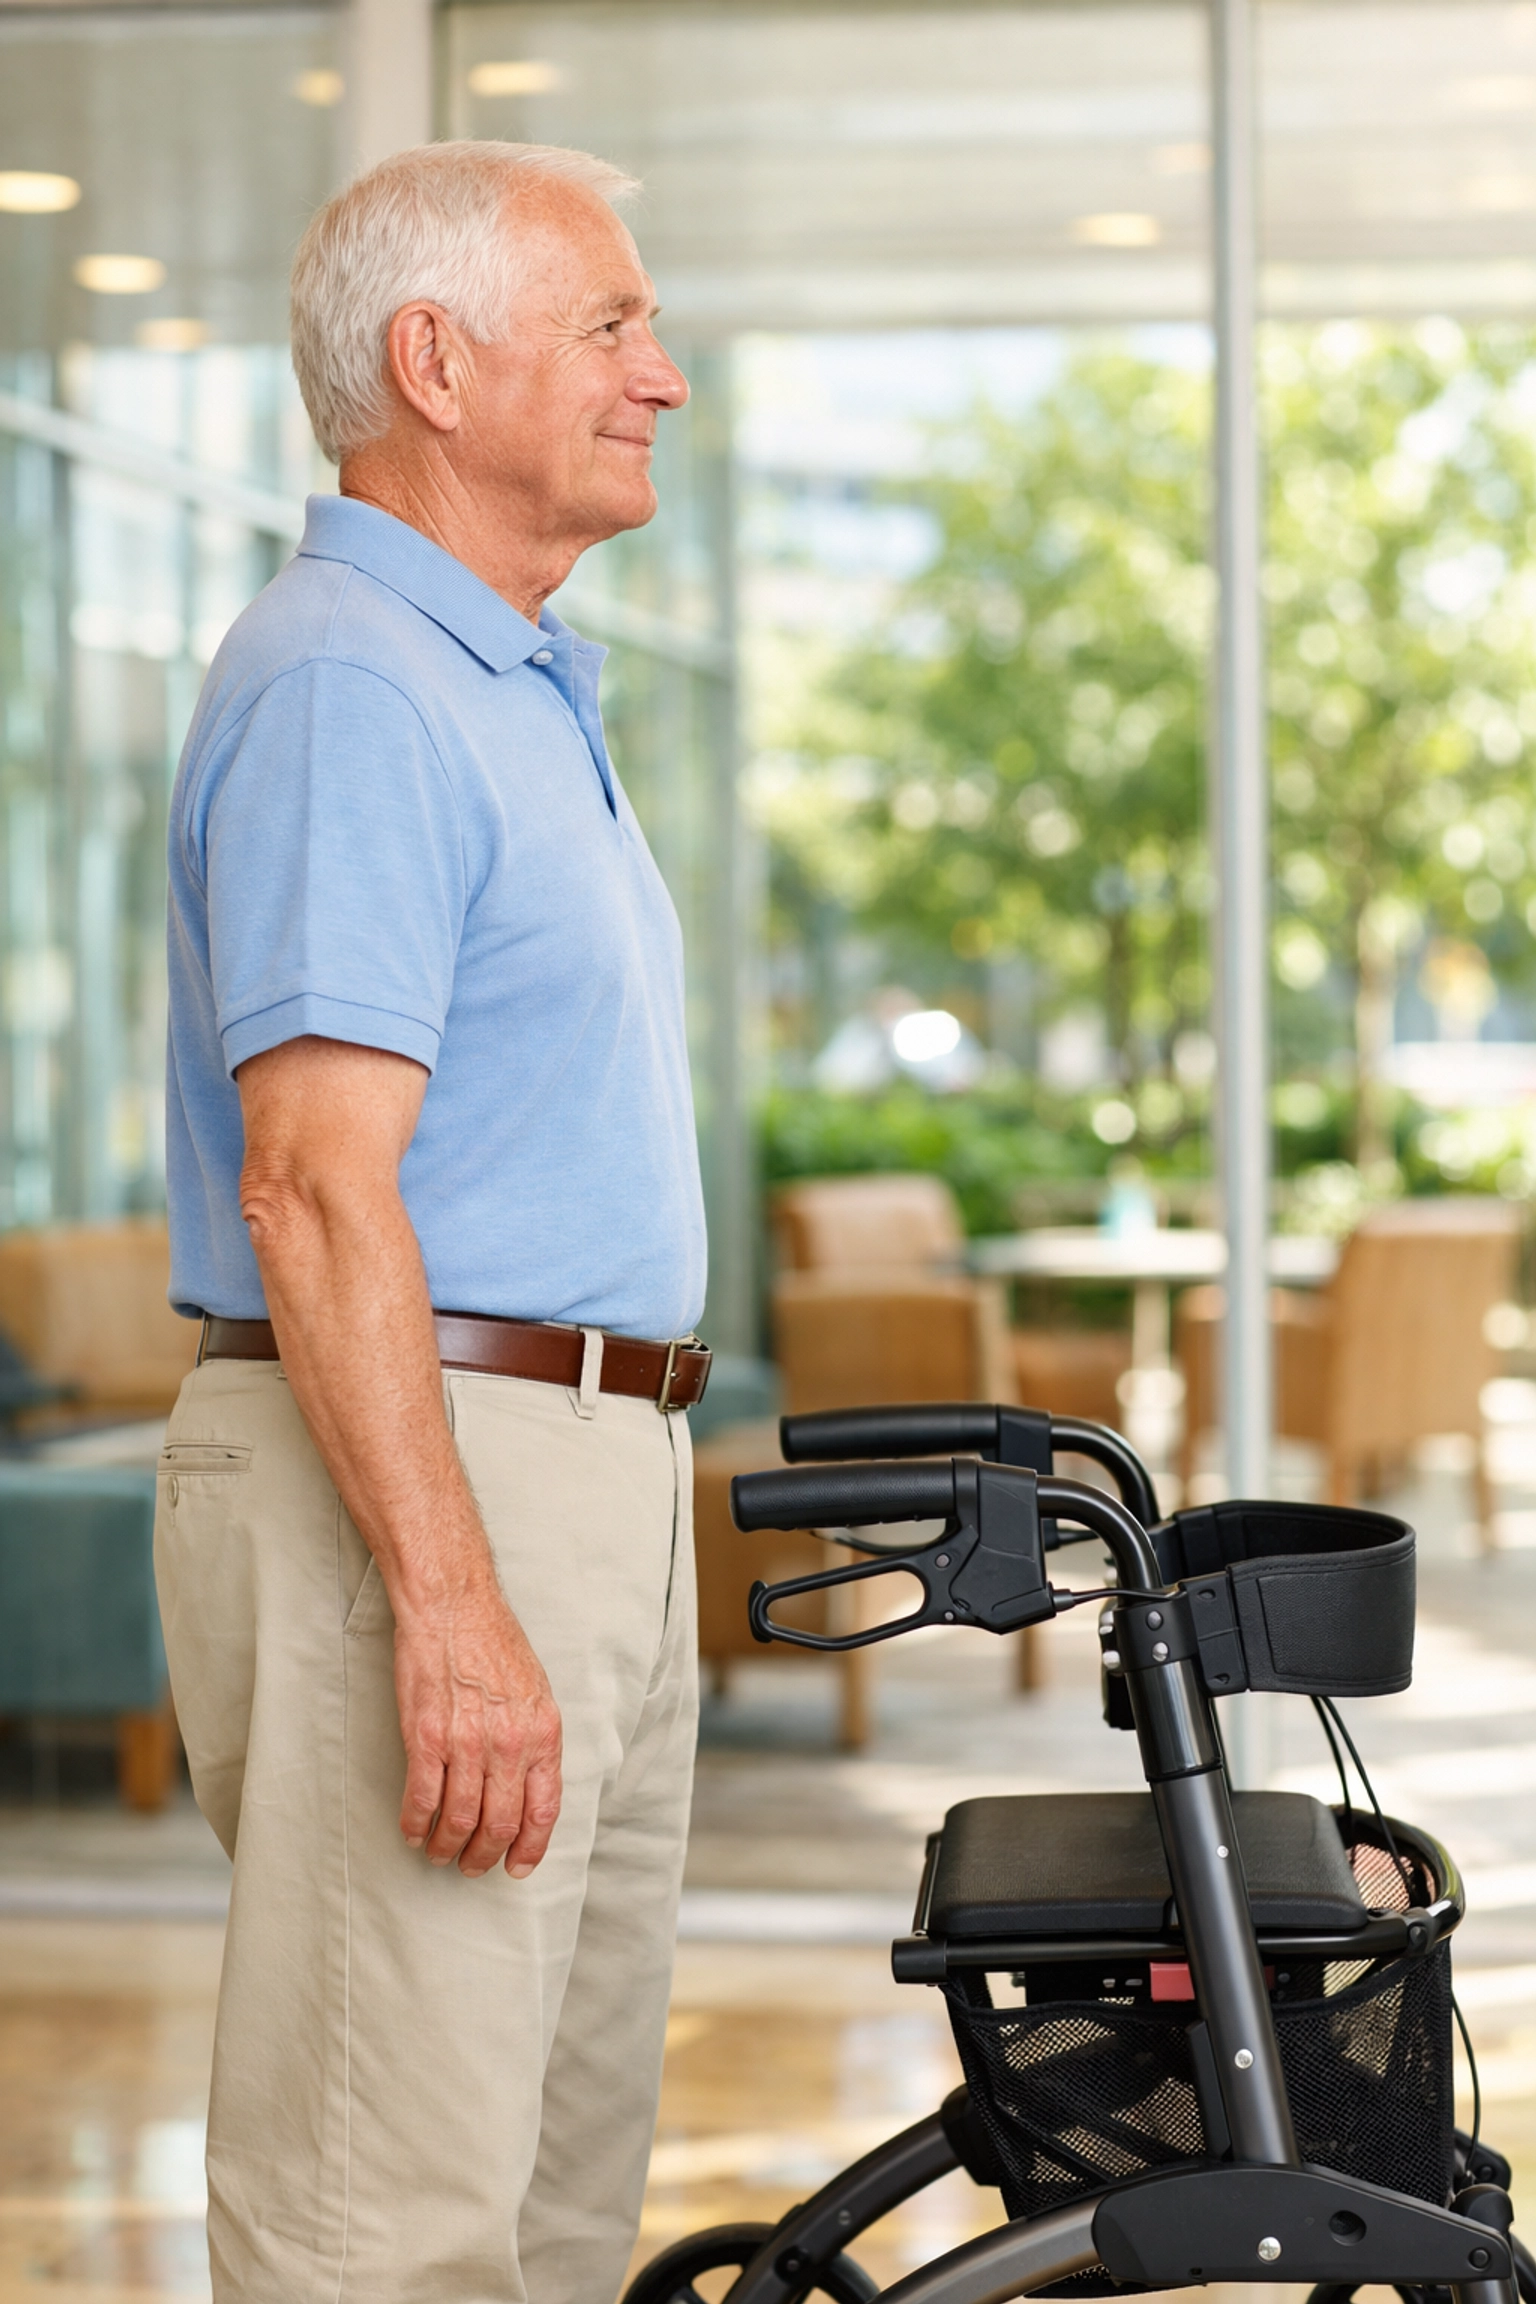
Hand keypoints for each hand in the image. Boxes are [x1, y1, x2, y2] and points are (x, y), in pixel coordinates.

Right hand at [393, 1571, 562, 1877]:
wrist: (454, 1607)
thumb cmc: (494, 1645)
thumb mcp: (537, 1692)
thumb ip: (536, 1741)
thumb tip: (531, 1788)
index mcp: (543, 1734)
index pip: (543, 1811)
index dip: (529, 1849)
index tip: (516, 1867)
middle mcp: (509, 1744)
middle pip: (500, 1825)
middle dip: (484, 1856)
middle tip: (471, 1865)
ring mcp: (467, 1743)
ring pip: (460, 1820)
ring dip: (448, 1847)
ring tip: (440, 1853)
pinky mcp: (426, 1737)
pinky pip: (422, 1799)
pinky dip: (416, 1824)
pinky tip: (413, 1831)